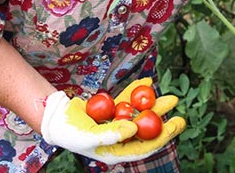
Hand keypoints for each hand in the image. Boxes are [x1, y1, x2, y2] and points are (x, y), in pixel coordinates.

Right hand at [40, 78, 185, 164]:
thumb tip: (135, 128)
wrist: (55, 117)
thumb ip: (111, 134)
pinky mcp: (112, 111)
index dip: (164, 135)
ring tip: (170, 96)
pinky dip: (136, 92)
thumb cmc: (70, 132)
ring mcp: (117, 124)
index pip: (146, 145)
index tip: (177, 124)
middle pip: (147, 129)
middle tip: (178, 109)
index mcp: (117, 151)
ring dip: (153, 104)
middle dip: (163, 118)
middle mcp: (120, 139)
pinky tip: (146, 83)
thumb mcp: (89, 136)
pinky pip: (127, 101)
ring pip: (140, 114)